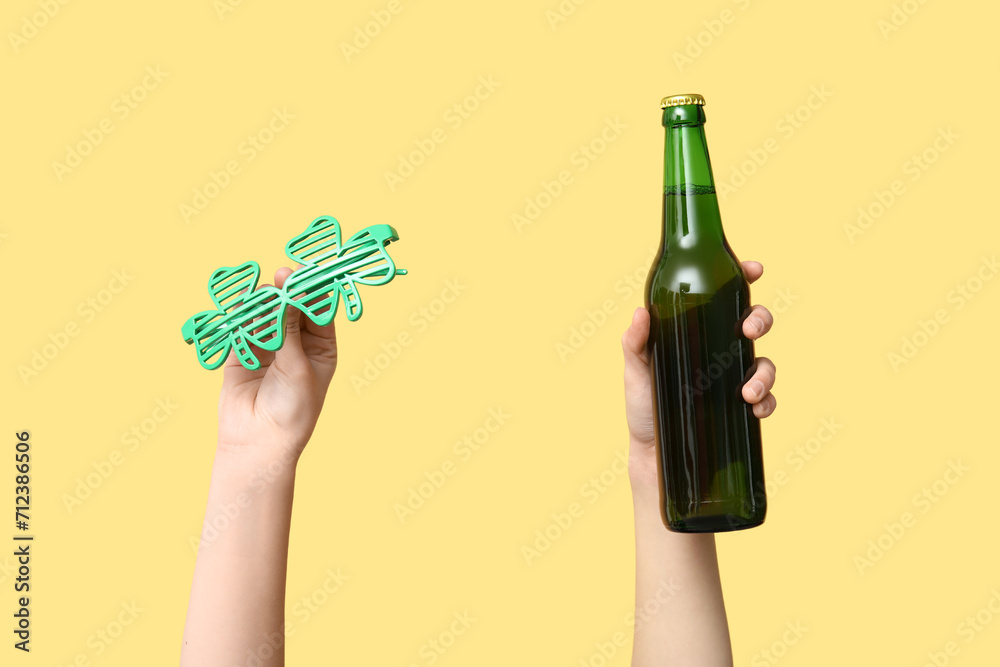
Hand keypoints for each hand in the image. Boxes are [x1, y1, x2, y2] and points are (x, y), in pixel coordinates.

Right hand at [216, 266, 337, 465]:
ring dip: (263, 302)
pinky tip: (241, 305)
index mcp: (321, 349)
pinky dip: (241, 315)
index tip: (305, 275)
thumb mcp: (297, 367)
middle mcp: (296, 344)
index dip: (312, 292)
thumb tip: (288, 292)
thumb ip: (289, 329)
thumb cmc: (292, 410)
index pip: (318, 312)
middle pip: (292, 308)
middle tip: (281, 277)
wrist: (259, 442)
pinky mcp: (242, 352)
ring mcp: (269, 347)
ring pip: (266, 314)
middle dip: (286, 292)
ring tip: (261, 296)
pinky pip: (242, 327)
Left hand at [622, 260, 775, 485]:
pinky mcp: (741, 410)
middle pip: (754, 322)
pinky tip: (755, 409)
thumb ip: (635, 343)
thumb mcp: (636, 371)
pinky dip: (767, 402)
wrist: (652, 453)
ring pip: (765, 362)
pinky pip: (767, 400)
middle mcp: (722, 352)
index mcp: (699, 332)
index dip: (744, 279)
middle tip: (749, 331)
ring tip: (748, 391)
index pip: (727, 298)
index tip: (753, 270)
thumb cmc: (644, 405)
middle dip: (761, 319)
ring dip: (765, 373)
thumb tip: (640, 313)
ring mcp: (734, 380)